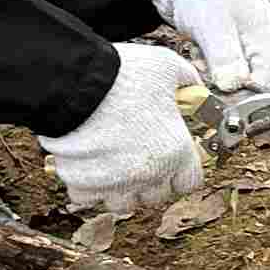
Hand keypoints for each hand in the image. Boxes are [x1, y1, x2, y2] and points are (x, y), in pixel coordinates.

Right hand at [42, 42, 208, 218]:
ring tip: (112, 165)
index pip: (189, 182)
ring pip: (121, 203)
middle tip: (139, 156)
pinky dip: (85, 186)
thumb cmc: (123, 75)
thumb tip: (194, 88)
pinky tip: (86, 165)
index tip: (172, 158)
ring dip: (119, 188)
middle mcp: (149, 174)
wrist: (76, 81)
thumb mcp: (168, 67)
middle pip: (155, 195)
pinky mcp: (82, 183)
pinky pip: (86, 196)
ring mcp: (115, 183)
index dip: (182, 170)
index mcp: (176, 152)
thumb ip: (186, 81)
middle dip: (150, 180)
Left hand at [149, 0, 269, 92]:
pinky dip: (224, 75)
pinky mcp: (260, 55)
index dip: (241, 95)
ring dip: (224, 82)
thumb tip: (233, 87)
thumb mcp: (209, 24)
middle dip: (230, 88)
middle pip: (264, 91)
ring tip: (204, 57)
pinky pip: (246, 78)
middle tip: (203, 65)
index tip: (212, 82)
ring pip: (252, 87)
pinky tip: (211, 58)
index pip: (269, 88)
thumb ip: (223, 56)